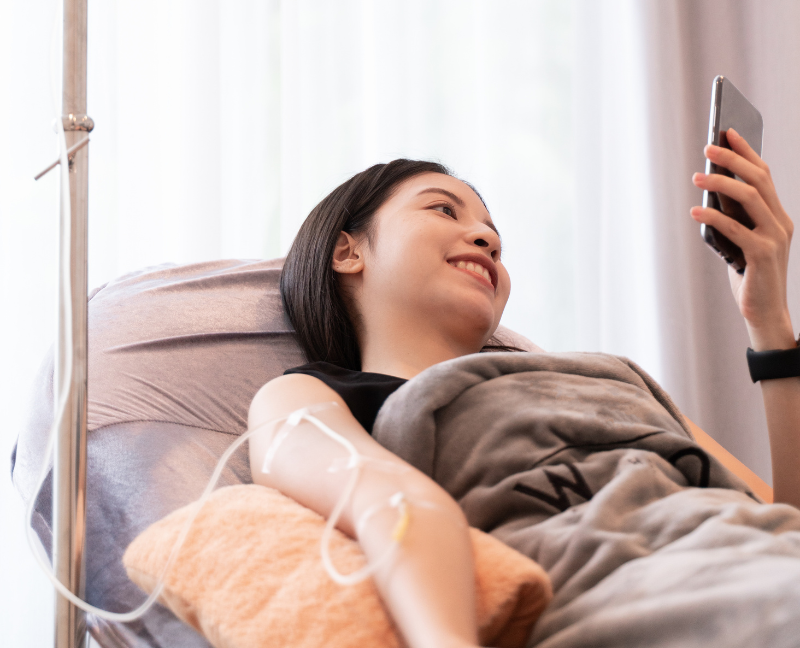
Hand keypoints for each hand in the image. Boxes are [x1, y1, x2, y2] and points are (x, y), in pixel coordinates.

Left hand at [690, 128, 795, 349]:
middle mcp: (780, 222)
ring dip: (720, 184)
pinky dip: (714, 217)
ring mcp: (774, 237)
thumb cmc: (748, 276)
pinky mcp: (762, 254)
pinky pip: (736, 228)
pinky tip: (695, 211)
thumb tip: (709, 191)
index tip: (727, 132)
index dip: (746, 151)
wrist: (764, 313)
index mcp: (777, 215)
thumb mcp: (739, 241)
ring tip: (697, 176)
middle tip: (708, 147)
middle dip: (733, 159)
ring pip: (749, 198)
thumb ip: (732, 218)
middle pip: (758, 179)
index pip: (764, 175)